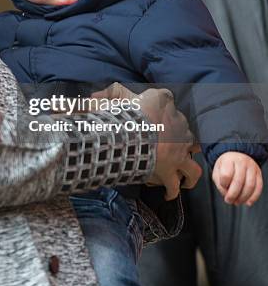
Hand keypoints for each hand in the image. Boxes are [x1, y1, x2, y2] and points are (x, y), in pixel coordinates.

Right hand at [91, 84, 201, 199]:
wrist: (133, 133)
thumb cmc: (126, 113)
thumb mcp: (119, 96)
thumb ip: (112, 92)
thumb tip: (95, 96)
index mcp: (165, 104)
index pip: (167, 99)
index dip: (162, 107)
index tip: (154, 114)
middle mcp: (179, 126)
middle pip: (186, 132)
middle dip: (180, 140)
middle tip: (168, 147)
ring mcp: (178, 150)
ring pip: (191, 163)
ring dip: (188, 171)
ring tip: (183, 176)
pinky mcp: (171, 169)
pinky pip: (175, 184)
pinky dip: (172, 190)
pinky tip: (168, 193)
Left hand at [212, 152, 262, 205]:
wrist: (237, 155)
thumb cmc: (226, 165)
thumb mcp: (217, 171)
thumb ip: (219, 183)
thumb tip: (227, 195)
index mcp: (229, 160)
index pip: (226, 175)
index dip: (223, 184)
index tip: (223, 186)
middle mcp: (241, 162)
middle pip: (238, 181)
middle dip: (233, 195)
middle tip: (229, 200)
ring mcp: (252, 167)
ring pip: (250, 185)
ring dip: (243, 198)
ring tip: (237, 202)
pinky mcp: (259, 173)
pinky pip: (259, 187)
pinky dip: (254, 197)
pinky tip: (248, 202)